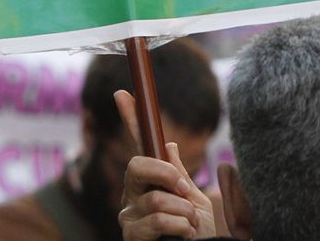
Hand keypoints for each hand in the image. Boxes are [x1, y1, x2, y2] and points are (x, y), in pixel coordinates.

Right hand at [115, 90, 217, 239]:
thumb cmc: (197, 234)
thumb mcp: (193, 201)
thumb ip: (179, 175)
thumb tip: (169, 144)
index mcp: (149, 181)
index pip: (138, 146)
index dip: (130, 117)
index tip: (122, 93)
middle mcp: (132, 195)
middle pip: (137, 165)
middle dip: (166, 175)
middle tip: (185, 191)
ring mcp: (128, 216)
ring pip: (155, 198)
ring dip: (183, 212)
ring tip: (190, 226)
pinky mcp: (130, 236)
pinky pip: (156, 220)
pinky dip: (179, 227)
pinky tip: (184, 236)